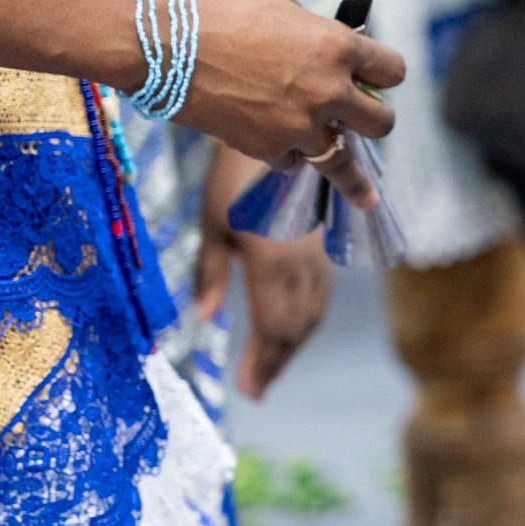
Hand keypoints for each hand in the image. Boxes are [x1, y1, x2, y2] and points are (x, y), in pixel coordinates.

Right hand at [165, 0, 404, 207]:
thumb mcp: (281, 4)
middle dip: (375, 120)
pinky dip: (285, 153)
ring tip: (367, 197)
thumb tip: (331, 51)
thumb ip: (315, 33)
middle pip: (383, 123)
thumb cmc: (217, 9)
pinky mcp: (267, 149)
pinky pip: (292, 161)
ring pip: (342, 161)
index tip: (380, 80)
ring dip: (349, 169)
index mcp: (337, 46)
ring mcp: (299, 126)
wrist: (157, 40)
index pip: (392, 71)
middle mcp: (328, 91)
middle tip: (366, 122)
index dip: (385, 75)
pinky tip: (271, 137)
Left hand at [195, 148, 334, 399]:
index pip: (272, 326)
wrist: (282, 135)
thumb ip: (211, 272)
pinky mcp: (323, 248)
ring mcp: (318, 257)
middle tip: (257, 388)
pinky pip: (321, 296)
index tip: (250, 391)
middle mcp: (301, 265)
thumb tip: (201, 319)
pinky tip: (294, 331)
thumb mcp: (214, 222)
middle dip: (277, 362)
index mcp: (271, 262)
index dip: (262, 362)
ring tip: (272, 368)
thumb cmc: (234, 176)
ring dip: (293, 346)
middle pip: (296, 327)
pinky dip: (307, 321)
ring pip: (312, 313)